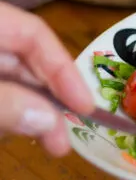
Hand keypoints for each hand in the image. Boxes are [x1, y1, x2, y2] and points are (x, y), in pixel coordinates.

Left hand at [0, 2, 93, 155]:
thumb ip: (3, 104)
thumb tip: (50, 121)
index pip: (33, 34)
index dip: (62, 69)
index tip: (84, 107)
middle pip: (22, 63)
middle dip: (45, 102)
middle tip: (62, 143)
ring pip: (7, 84)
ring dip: (26, 113)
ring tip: (41, 145)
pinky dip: (5, 114)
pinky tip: (10, 133)